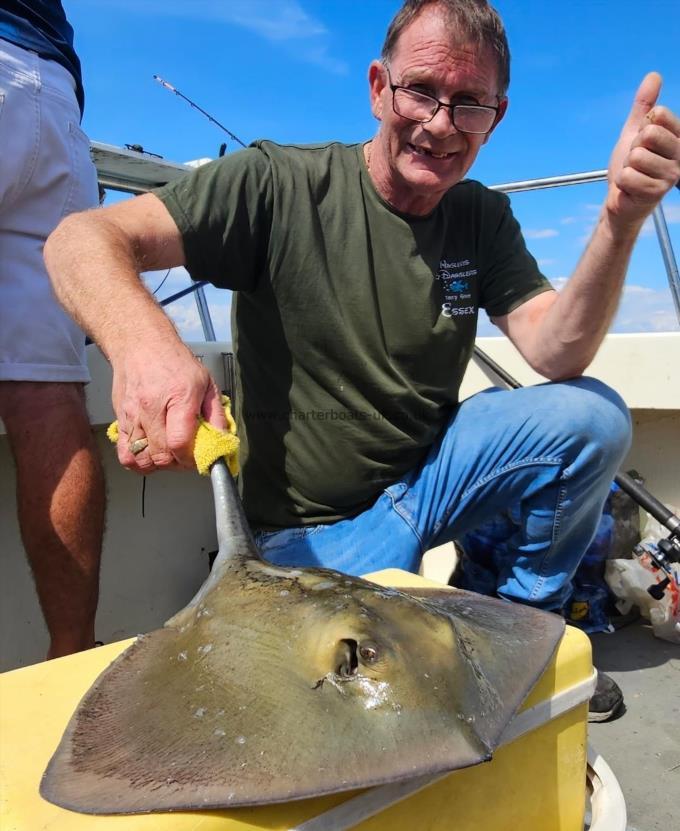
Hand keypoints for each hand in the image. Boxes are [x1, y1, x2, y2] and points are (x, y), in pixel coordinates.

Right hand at [111, 341, 227, 473]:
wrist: (140, 344)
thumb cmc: (174, 361)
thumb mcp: (205, 382)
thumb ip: (216, 415)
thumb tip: (222, 441)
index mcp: (178, 396)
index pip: (179, 442)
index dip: (190, 459)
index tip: (198, 459)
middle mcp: (151, 407)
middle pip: (161, 455)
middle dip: (178, 464)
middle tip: (186, 457)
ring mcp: (132, 414)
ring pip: (141, 459)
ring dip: (158, 465)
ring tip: (169, 455)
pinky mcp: (120, 419)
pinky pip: (125, 454)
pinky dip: (138, 461)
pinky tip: (151, 453)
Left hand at [606, 72, 679, 227]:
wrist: (619, 198)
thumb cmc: (630, 166)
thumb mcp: (634, 131)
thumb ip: (644, 105)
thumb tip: (654, 75)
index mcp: (678, 137)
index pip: (658, 114)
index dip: (641, 126)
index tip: (642, 142)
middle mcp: (679, 155)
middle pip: (648, 134)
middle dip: (633, 148)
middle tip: (635, 162)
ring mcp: (670, 175)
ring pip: (637, 156)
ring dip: (626, 167)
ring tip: (633, 175)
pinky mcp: (656, 191)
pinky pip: (628, 176)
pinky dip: (622, 182)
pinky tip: (629, 188)